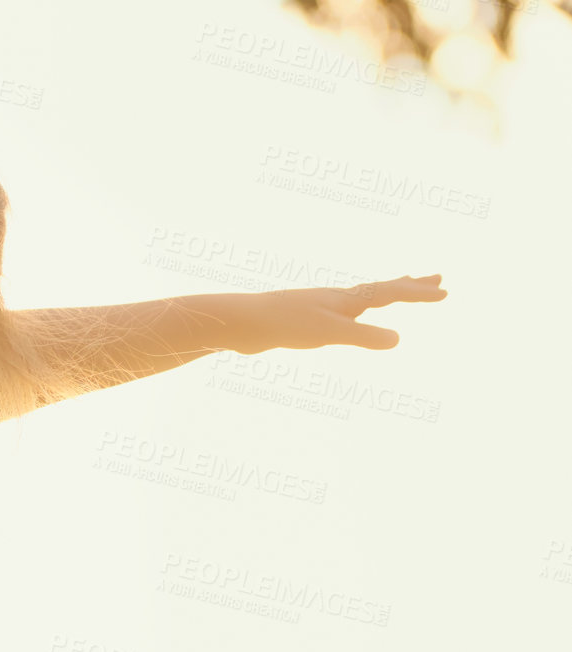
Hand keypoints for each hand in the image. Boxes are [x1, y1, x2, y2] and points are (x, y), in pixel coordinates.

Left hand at [224, 274, 446, 354]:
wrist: (242, 323)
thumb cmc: (284, 324)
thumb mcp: (329, 333)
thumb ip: (362, 337)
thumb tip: (398, 339)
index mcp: (346, 299)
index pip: (391, 292)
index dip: (418, 294)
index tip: (445, 291)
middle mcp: (337, 298)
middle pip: (382, 287)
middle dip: (411, 284)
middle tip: (438, 276)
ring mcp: (322, 307)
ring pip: (363, 298)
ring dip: (387, 292)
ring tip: (400, 289)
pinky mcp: (307, 319)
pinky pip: (344, 312)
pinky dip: (360, 309)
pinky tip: (352, 317)